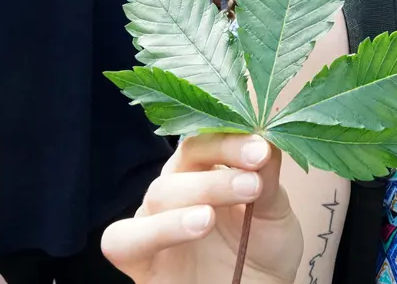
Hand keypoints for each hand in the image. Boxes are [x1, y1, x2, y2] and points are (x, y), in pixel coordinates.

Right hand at [101, 134, 301, 283]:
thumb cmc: (262, 248)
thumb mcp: (275, 210)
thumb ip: (268, 177)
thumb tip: (268, 138)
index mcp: (202, 171)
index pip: (205, 142)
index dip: (229, 141)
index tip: (261, 149)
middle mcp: (174, 192)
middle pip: (179, 168)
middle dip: (216, 175)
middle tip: (252, 186)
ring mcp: (154, 224)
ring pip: (156, 197)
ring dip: (188, 200)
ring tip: (213, 215)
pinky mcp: (140, 259)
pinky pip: (121, 240)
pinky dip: (152, 232)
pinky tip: (192, 228)